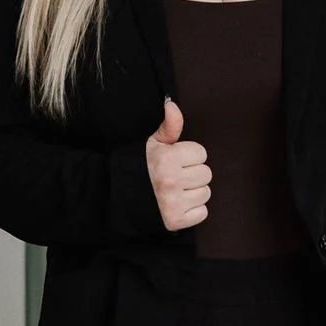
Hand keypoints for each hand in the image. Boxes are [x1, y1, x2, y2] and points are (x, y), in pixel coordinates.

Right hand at [146, 96, 211, 230]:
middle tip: (176, 176)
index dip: (189, 156)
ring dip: (194, 192)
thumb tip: (172, 105)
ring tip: (176, 190)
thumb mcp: (153, 143)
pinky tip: (178, 204)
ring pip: (206, 193)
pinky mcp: (175, 221)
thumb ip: (169, 126)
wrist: (119, 197)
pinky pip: (202, 212)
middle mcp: (171, 181)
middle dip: (193, 174)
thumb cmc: (140, 167)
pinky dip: (193, 210)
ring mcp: (173, 202)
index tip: (176, 161)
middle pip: (206, 173)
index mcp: (167, 159)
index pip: (200, 153)